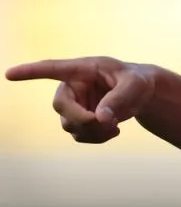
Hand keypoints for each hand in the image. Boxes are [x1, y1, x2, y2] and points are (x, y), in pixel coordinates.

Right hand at [5, 57, 155, 143]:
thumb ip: (119, 99)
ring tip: (115, 126)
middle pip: (61, 106)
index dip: (31, 72)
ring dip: (92, 130)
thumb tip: (100, 118)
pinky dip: (96, 137)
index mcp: (83, 69)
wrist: (142, 94)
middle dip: (82, 118)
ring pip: (70, 125)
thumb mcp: (135, 86)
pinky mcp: (79, 120)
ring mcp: (73, 105)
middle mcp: (73, 86)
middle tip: (106, 123)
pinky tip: (113, 130)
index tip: (9, 74)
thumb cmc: (137, 81)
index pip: (53, 69)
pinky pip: (79, 135)